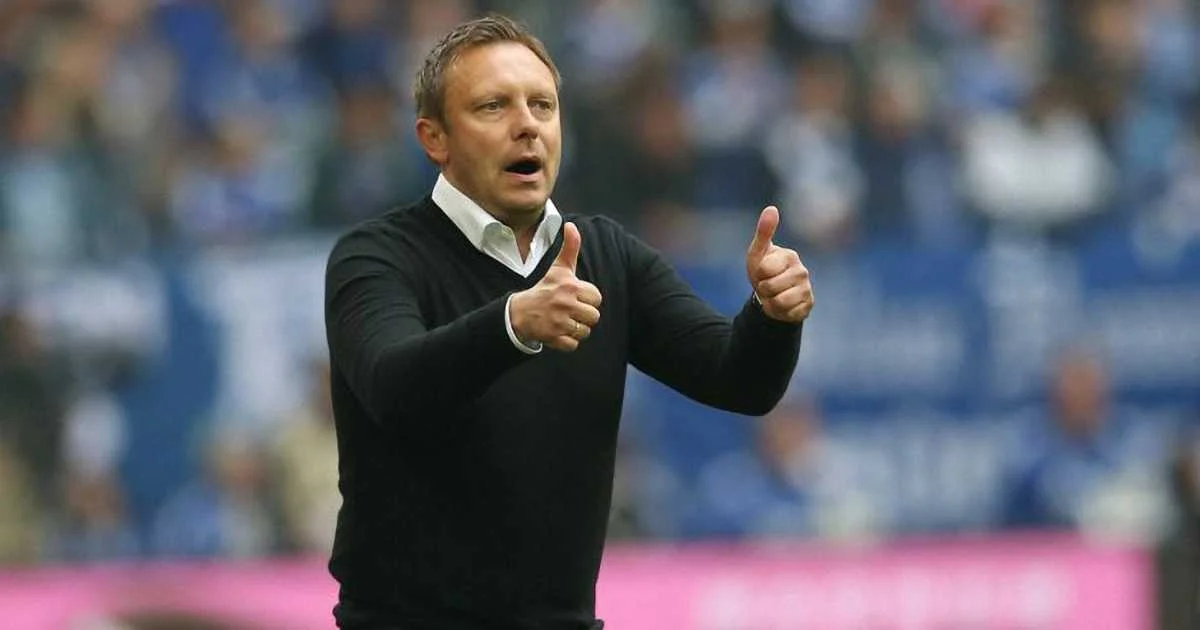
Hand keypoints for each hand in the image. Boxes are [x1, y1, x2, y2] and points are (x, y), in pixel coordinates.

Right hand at [510, 222, 602, 350]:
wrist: (520, 312)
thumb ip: (570, 247)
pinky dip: (567, 342)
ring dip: (577, 329)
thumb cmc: (545, 288)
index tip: (574, 297)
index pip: (596, 298)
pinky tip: (558, 332)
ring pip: (585, 332)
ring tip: (564, 321)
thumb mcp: (559, 268)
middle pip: (594, 317)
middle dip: (584, 316)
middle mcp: (565, 304)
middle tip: (570, 311)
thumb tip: (571, 225)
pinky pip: (573, 345)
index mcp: (570, 286)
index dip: (587, 299)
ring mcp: (559, 322)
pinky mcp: (553, 338)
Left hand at [746, 206, 813, 322]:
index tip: (761, 272)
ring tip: (773, 295)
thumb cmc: (764, 270)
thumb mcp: (758, 252)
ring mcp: (807, 289)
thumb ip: (764, 231)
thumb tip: (772, 208)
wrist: (772, 295)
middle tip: (766, 285)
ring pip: (779, 302)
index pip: (764, 269)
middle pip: (769, 287)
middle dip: (762, 289)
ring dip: (770, 302)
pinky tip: (782, 306)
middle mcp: (802, 271)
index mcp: (790, 256)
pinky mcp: (808, 305)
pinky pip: (788, 313)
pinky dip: (780, 312)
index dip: (757, 273)